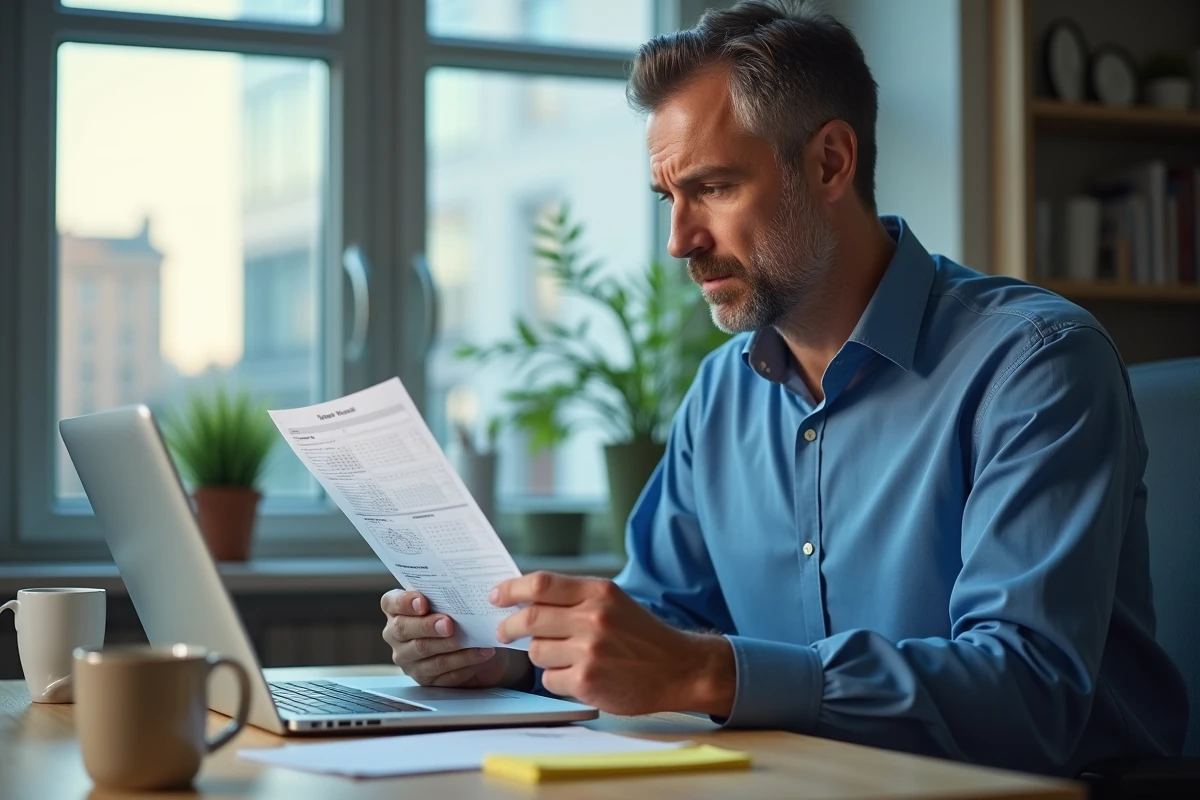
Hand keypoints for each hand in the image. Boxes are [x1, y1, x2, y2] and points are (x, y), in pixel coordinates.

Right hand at [381, 590, 531, 688]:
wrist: (475, 647)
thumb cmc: (459, 618)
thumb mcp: (452, 603)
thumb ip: (449, 593)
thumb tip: (466, 582)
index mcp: (398, 610)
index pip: (391, 603)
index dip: (404, 602)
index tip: (422, 601)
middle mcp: (396, 634)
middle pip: (404, 629)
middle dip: (428, 626)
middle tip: (449, 623)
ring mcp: (408, 658)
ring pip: (424, 651)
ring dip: (451, 646)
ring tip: (474, 639)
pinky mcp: (424, 678)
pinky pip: (442, 672)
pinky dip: (464, 662)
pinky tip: (481, 654)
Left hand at [490, 572, 734, 716]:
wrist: (680, 668)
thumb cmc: (642, 635)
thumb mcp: (613, 602)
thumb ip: (573, 598)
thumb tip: (524, 598)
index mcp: (599, 591)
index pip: (541, 584)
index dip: (511, 589)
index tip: (496, 595)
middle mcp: (594, 618)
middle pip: (529, 618)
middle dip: (508, 626)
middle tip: (503, 631)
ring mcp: (589, 651)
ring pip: (536, 651)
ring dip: (541, 655)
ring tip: (564, 657)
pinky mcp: (587, 681)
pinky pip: (550, 679)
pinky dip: (557, 679)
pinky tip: (579, 676)